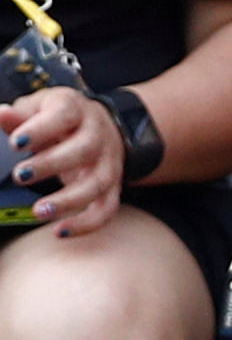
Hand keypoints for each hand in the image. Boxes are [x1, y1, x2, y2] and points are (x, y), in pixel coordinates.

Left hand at [0, 87, 125, 235]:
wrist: (106, 127)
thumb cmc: (60, 119)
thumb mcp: (39, 108)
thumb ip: (20, 117)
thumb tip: (1, 114)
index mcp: (76, 110)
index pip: (63, 115)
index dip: (40, 130)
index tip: (16, 143)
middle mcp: (98, 136)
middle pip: (83, 151)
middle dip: (52, 165)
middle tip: (20, 176)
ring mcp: (109, 164)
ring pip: (96, 184)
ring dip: (69, 201)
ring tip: (39, 211)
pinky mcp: (113, 188)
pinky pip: (106, 209)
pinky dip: (87, 224)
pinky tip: (60, 231)